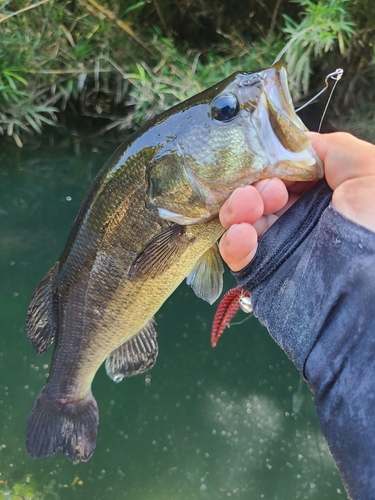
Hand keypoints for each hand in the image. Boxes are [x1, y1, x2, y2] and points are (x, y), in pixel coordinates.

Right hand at [219, 132, 374, 270]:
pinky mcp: (261, 271)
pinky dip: (232, 241)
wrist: (368, 294)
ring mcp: (278, 245)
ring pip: (241, 218)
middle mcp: (299, 217)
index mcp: (323, 194)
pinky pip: (236, 252)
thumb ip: (332, 148)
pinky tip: (241, 234)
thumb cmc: (374, 227)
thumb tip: (296, 146)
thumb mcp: (369, 170)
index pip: (284, 170)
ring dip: (239, 206)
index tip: (272, 161)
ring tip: (248, 207)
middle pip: (259, 191)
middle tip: (269, 190)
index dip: (274, 162)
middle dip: (255, 184)